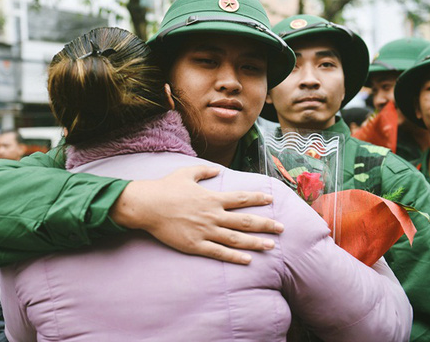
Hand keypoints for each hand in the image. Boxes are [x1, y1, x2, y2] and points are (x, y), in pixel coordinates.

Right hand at [110, 165, 283, 263]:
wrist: (147, 205)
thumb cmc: (165, 188)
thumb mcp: (186, 173)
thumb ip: (204, 170)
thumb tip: (217, 168)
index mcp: (212, 198)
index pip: (242, 198)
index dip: (258, 198)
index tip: (271, 199)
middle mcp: (213, 215)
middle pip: (245, 221)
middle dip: (266, 224)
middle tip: (282, 228)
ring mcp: (205, 231)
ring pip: (236, 239)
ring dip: (256, 242)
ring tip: (271, 246)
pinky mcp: (196, 245)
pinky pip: (219, 253)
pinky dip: (235, 257)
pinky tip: (248, 260)